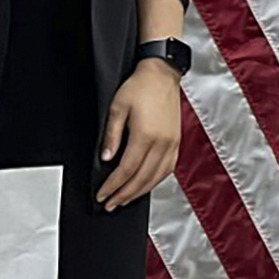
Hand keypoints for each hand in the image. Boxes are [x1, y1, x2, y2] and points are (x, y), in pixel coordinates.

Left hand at [97, 60, 181, 210]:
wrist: (162, 75)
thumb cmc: (140, 87)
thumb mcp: (117, 108)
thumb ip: (111, 136)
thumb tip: (106, 158)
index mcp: (146, 135)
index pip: (127, 169)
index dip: (113, 185)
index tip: (102, 194)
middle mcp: (162, 143)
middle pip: (142, 178)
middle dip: (124, 194)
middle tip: (110, 203)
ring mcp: (172, 144)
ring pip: (156, 177)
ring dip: (139, 191)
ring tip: (125, 199)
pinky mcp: (176, 142)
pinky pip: (167, 169)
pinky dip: (155, 181)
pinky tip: (145, 184)